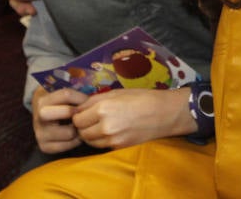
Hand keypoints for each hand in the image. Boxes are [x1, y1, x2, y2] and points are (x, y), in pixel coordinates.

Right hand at [31, 87, 88, 153]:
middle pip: (67, 112)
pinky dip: (75, 141)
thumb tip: (94, 93)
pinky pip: (67, 146)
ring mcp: (40, 134)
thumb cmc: (59, 103)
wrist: (42, 116)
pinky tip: (76, 134)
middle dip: (78, 113)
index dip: (81, 97)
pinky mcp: (44, 147)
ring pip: (69, 133)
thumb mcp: (62, 94)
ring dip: (79, 129)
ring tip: (82, 125)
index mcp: (43, 100)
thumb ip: (75, 90)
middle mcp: (39, 117)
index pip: (67, 94)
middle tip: (83, 114)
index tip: (88, 100)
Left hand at [72, 88, 196, 148]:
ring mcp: (112, 139)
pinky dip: (101, 140)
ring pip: (90, 141)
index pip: (77, 118)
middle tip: (91, 120)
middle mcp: (105, 126)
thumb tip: (80, 107)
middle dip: (83, 126)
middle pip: (81, 132)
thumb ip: (95, 100)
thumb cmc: (141, 97)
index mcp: (103, 108)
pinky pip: (101, 146)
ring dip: (91, 135)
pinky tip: (110, 132)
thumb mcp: (117, 92)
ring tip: (100, 126)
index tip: (84, 112)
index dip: (78, 115)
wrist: (164, 113)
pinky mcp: (119, 147)